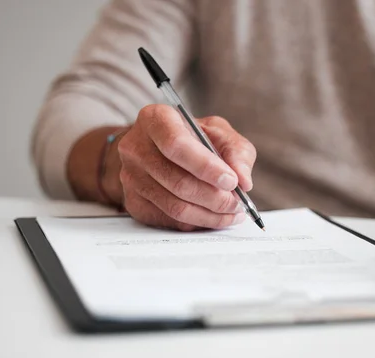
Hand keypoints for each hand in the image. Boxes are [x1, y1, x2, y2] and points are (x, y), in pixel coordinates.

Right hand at [117, 104, 255, 230]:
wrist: (157, 150)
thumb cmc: (191, 138)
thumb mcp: (218, 132)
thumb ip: (236, 151)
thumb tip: (243, 180)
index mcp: (156, 119)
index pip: (176, 145)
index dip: (206, 167)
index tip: (231, 181)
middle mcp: (136, 147)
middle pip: (178, 182)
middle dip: (215, 197)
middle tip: (238, 202)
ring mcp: (131, 177)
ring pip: (175, 206)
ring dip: (210, 215)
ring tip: (232, 212)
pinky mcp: (133, 202)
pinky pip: (170, 220)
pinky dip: (198, 222)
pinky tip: (213, 216)